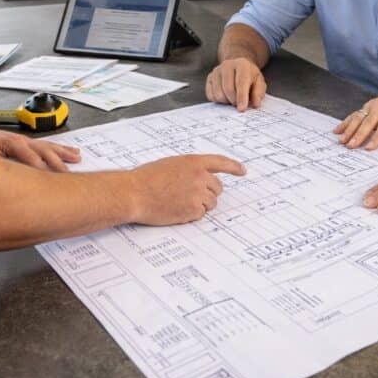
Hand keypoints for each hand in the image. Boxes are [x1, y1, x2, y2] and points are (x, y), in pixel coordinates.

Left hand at [0, 124, 79, 171]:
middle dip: (58, 163)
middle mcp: (24, 141)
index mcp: (14, 144)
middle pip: (45, 152)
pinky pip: (50, 146)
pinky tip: (73, 153)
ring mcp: (29, 141)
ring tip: (77, 158)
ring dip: (64, 154)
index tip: (51, 179)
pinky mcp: (31, 143)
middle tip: (68, 174)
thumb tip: (8, 179)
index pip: (31, 158)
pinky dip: (63, 150)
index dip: (41, 168)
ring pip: (50, 148)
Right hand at [127, 154, 245, 224]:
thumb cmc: (146, 179)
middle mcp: (199, 177)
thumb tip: (200, 178)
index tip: (242, 171)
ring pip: (211, 203)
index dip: (233, 167)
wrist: (134, 193)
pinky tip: (175, 209)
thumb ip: (189, 169)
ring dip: (200, 205)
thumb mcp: (171, 164)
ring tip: (179, 202)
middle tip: (190, 196)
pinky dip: (191, 215)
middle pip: (217, 188)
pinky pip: (200, 215)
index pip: (220, 162)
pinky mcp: (192, 210)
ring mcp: (197, 194)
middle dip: (208, 193)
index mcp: (194, 162)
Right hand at [205, 57, 266, 110]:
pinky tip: (225, 96)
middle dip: (234, 101)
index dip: (241, 97)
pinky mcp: (209, 78)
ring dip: (227, 102)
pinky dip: (219, 101)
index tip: (242, 109)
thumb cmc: (250, 76)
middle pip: (228, 89)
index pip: (240, 83)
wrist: (238, 68)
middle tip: (239, 104)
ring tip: (233, 98)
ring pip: (218, 94)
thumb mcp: (259, 82)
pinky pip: (211, 96)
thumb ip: (258, 93)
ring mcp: (216, 71)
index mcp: (242, 64)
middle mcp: (227, 65)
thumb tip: (255, 104)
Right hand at [334, 87, 377, 149]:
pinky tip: (337, 131)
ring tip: (342, 141)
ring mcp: (371, 105)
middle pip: (368, 122)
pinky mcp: (365, 106)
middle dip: (358, 134)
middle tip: (351, 146)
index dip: (377, 137)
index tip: (369, 148)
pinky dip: (345, 123)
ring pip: (358, 117)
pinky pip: (354, 115)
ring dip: (349, 130)